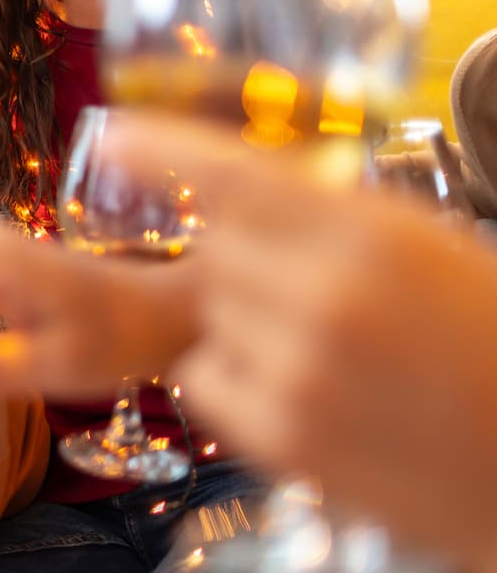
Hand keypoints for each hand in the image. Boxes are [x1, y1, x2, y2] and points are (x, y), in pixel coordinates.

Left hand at [103, 114, 496, 572]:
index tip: (113, 135)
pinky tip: (298, 390)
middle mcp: (326, 297)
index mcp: (373, 234)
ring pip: (207, 313)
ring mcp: (297, 371)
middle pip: (213, 248)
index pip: (237, 175)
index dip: (164, 149)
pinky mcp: (280, 438)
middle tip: (306, 290)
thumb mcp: (430, 251)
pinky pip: (201, 379)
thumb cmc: (491, 347)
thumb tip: (240, 190)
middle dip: (244, 259)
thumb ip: (337, 217)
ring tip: (324, 350)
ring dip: (242, 320)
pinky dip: (230, 379)